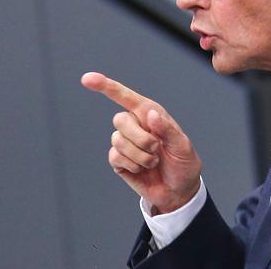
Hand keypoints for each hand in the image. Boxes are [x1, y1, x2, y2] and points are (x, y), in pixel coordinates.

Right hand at [81, 72, 202, 213]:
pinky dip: (132, 165)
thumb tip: (150, 115)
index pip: (125, 96)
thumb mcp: (183, 146)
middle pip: (120, 120)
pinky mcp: (119, 161)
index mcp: (150, 114)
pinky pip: (115, 156)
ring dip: (139, 155)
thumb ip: (167, 129)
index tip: (87, 79)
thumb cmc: (183, 164)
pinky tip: (142, 169)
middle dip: (140, 138)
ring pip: (117, 140)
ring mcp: (126, 143)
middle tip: (157, 149)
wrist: (178, 191)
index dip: (105, 86)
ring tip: (153, 162)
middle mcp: (135, 125)